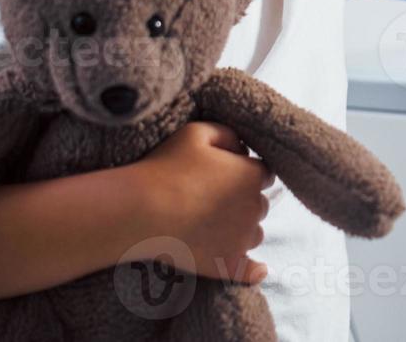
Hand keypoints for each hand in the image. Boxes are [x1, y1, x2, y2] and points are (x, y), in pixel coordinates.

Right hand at [123, 121, 274, 284]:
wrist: (142, 213)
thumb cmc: (166, 168)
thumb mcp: (196, 133)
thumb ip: (227, 134)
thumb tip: (242, 146)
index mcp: (251, 175)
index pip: (264, 173)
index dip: (246, 172)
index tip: (226, 175)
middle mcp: (254, 208)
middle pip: (259, 204)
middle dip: (244, 200)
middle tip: (213, 200)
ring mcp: (242, 239)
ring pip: (254, 233)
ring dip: (242, 229)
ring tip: (213, 226)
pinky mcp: (228, 265)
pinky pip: (251, 271)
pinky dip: (254, 270)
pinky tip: (258, 270)